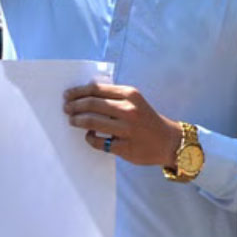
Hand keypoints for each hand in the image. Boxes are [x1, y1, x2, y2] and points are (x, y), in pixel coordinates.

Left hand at [63, 82, 184, 167]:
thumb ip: (113, 96)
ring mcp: (127, 130)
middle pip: (92, 104)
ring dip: (78, 121)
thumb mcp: (134, 101)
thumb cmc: (147, 119)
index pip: (96, 89)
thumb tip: (85, 92)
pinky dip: (90, 138)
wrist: (169, 141)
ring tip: (73, 121)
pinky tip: (89, 136)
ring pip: (92, 122)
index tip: (67, 95)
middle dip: (74, 106)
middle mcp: (129, 110)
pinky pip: (99, 142)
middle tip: (66, 109)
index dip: (78, 92)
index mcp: (130, 94)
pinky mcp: (125, 148)